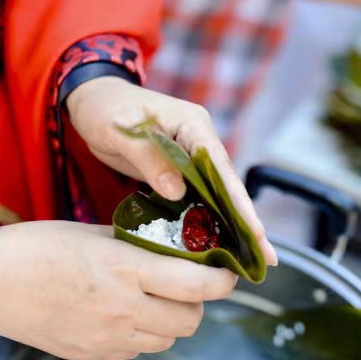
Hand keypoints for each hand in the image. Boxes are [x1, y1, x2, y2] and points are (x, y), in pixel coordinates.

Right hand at [0, 221, 236, 359]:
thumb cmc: (38, 248)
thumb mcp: (92, 234)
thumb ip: (135, 244)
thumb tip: (166, 248)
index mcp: (125, 269)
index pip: (196, 285)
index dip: (222, 281)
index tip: (227, 273)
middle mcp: (123, 308)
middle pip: (189, 320)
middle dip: (198, 302)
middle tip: (187, 284)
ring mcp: (108, 337)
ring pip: (167, 340)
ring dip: (172, 320)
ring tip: (155, 299)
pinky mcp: (94, 354)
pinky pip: (137, 351)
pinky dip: (144, 335)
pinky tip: (126, 315)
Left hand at [66, 77, 277, 265]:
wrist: (93, 101)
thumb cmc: (105, 109)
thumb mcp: (122, 132)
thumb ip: (150, 158)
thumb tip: (178, 192)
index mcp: (192, 124)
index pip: (221, 167)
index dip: (239, 202)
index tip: (256, 232)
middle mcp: (199, 139)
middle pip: (227, 183)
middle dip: (246, 220)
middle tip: (266, 257)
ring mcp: (191, 154)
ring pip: (216, 192)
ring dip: (231, 224)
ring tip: (249, 258)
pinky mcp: (178, 168)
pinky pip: (198, 195)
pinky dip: (208, 218)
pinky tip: (216, 242)